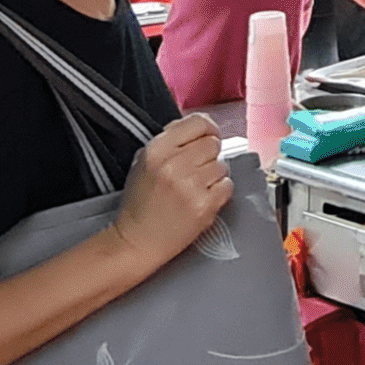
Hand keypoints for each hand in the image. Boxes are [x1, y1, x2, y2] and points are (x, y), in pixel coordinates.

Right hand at [108, 115, 231, 270]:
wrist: (136, 242)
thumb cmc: (141, 203)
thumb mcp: (144, 162)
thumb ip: (170, 141)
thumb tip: (201, 128)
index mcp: (157, 150)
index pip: (198, 122)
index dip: (208, 129)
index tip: (208, 138)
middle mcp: (174, 164)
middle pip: (213, 144)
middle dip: (209, 155)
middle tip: (197, 170)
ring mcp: (191, 186)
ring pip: (222, 165)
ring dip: (214, 175)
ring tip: (197, 187)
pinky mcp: (204, 206)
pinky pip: (227, 186)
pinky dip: (220, 191)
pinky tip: (204, 198)